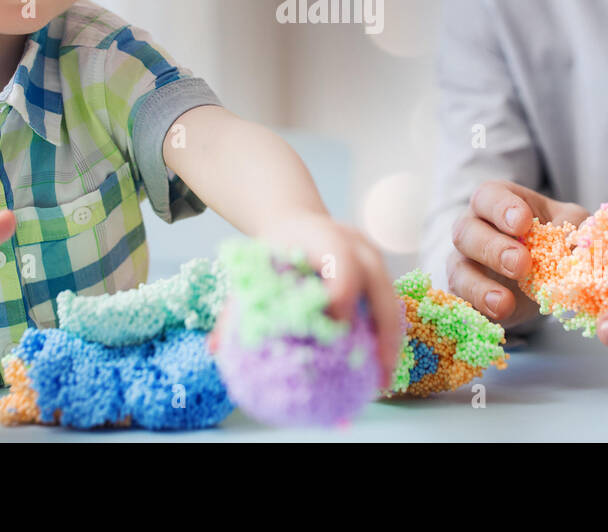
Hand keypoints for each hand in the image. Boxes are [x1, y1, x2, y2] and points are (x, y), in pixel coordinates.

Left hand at [249, 211, 402, 389]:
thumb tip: (216, 350)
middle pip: (379, 282)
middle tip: (376, 371)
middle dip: (383, 328)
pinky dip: (387, 337)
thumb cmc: (274, 251)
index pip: (343, 260)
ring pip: (391, 298)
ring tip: (382, 382)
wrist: (297, 224)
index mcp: (322, 235)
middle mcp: (356, 242)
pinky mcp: (381, 274)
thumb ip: (237, 306)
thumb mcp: (254, 268)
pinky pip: (390, 307)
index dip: (343, 293)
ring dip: (391, 341)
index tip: (334, 327)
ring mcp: (373, 257)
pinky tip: (379, 369)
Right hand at [447, 180, 589, 327]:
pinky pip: (462, 302)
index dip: (502, 208)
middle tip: (521, 264)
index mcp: (497, 202)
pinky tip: (497, 314)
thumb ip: (574, 227)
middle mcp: (473, 228)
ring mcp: (464, 262)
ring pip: (458, 268)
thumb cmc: (552, 238)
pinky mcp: (465, 295)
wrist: (543, 277)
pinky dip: (478, 309)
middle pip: (467, 232)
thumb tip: (579, 245)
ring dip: (480, 285)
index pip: (489, 197)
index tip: (523, 223)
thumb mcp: (569, 224)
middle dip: (493, 248)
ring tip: (503, 301)